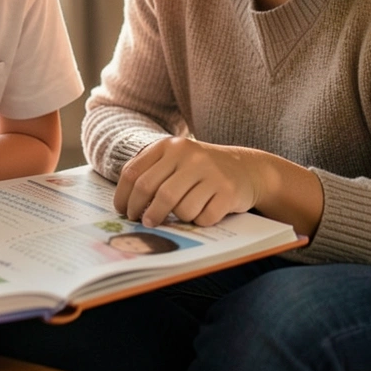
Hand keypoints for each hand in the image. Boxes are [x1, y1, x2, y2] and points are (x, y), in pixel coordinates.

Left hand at [115, 137, 265, 227]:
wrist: (246, 168)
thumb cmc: (201, 170)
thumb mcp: (175, 161)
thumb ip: (151, 175)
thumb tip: (125, 206)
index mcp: (169, 146)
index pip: (134, 173)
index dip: (124, 196)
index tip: (123, 211)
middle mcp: (189, 155)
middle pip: (154, 192)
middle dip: (144, 213)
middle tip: (144, 223)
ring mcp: (210, 172)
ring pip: (179, 208)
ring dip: (176, 218)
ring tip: (182, 213)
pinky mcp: (228, 191)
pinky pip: (202, 217)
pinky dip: (199, 221)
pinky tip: (204, 211)